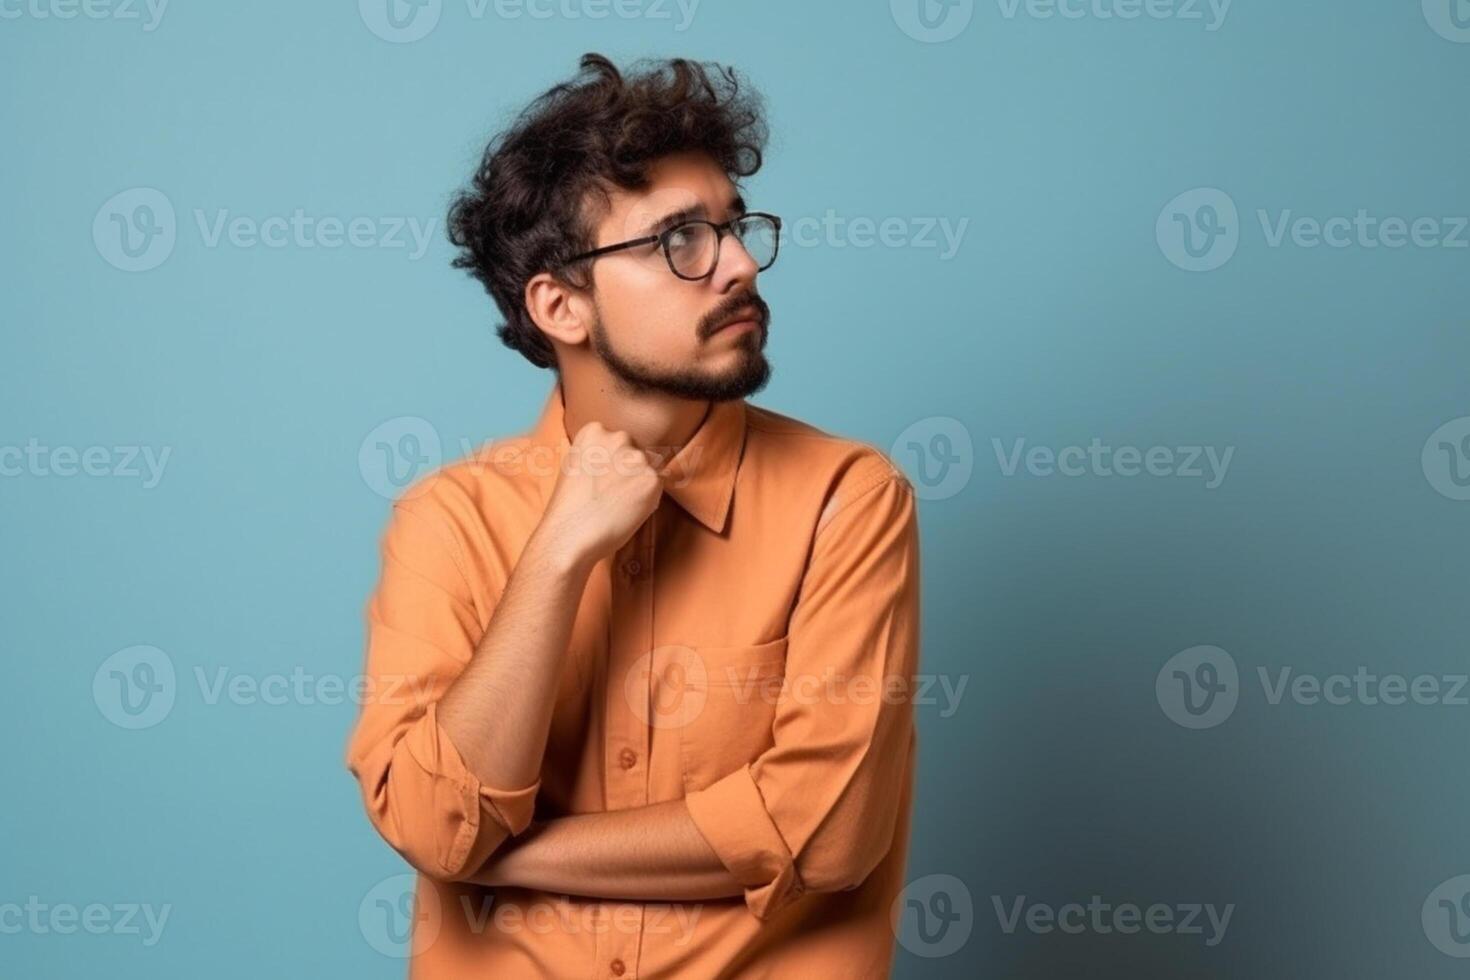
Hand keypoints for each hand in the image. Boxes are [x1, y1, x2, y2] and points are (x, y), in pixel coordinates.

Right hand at [534, 421, 664, 569]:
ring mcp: (636, 457)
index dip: (614, 464)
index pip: (619, 442)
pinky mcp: (651, 478)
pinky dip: (648, 501)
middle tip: (611, 495)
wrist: (569, 535)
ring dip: (640, 486)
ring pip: (649, 470)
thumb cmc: (569, 507)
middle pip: (637, 452)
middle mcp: (618, 437)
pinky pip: (657, 488)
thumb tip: (624, 457)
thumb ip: (599, 454)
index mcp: (595, 430)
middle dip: (630, 472)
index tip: (602, 479)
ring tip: (617, 504)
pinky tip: (626, 511)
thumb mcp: (577, 465)